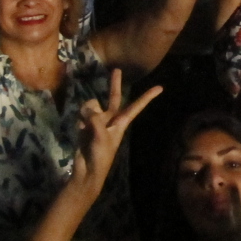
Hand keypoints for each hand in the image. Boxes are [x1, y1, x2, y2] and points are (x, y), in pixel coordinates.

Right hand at [78, 69, 162, 191]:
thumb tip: (87, 107)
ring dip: (86, 112)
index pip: (136, 106)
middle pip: (114, 97)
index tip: (161, 87)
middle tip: (117, 69)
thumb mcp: (101, 136)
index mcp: (121, 123)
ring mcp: (97, 121)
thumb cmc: (101, 156)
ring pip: (92, 105)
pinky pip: (81, 115)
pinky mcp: (85, 125)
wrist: (87, 171)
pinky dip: (79, 121)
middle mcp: (110, 119)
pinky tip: (79, 131)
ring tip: (85, 126)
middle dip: (114, 84)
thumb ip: (95, 118)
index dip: (148, 97)